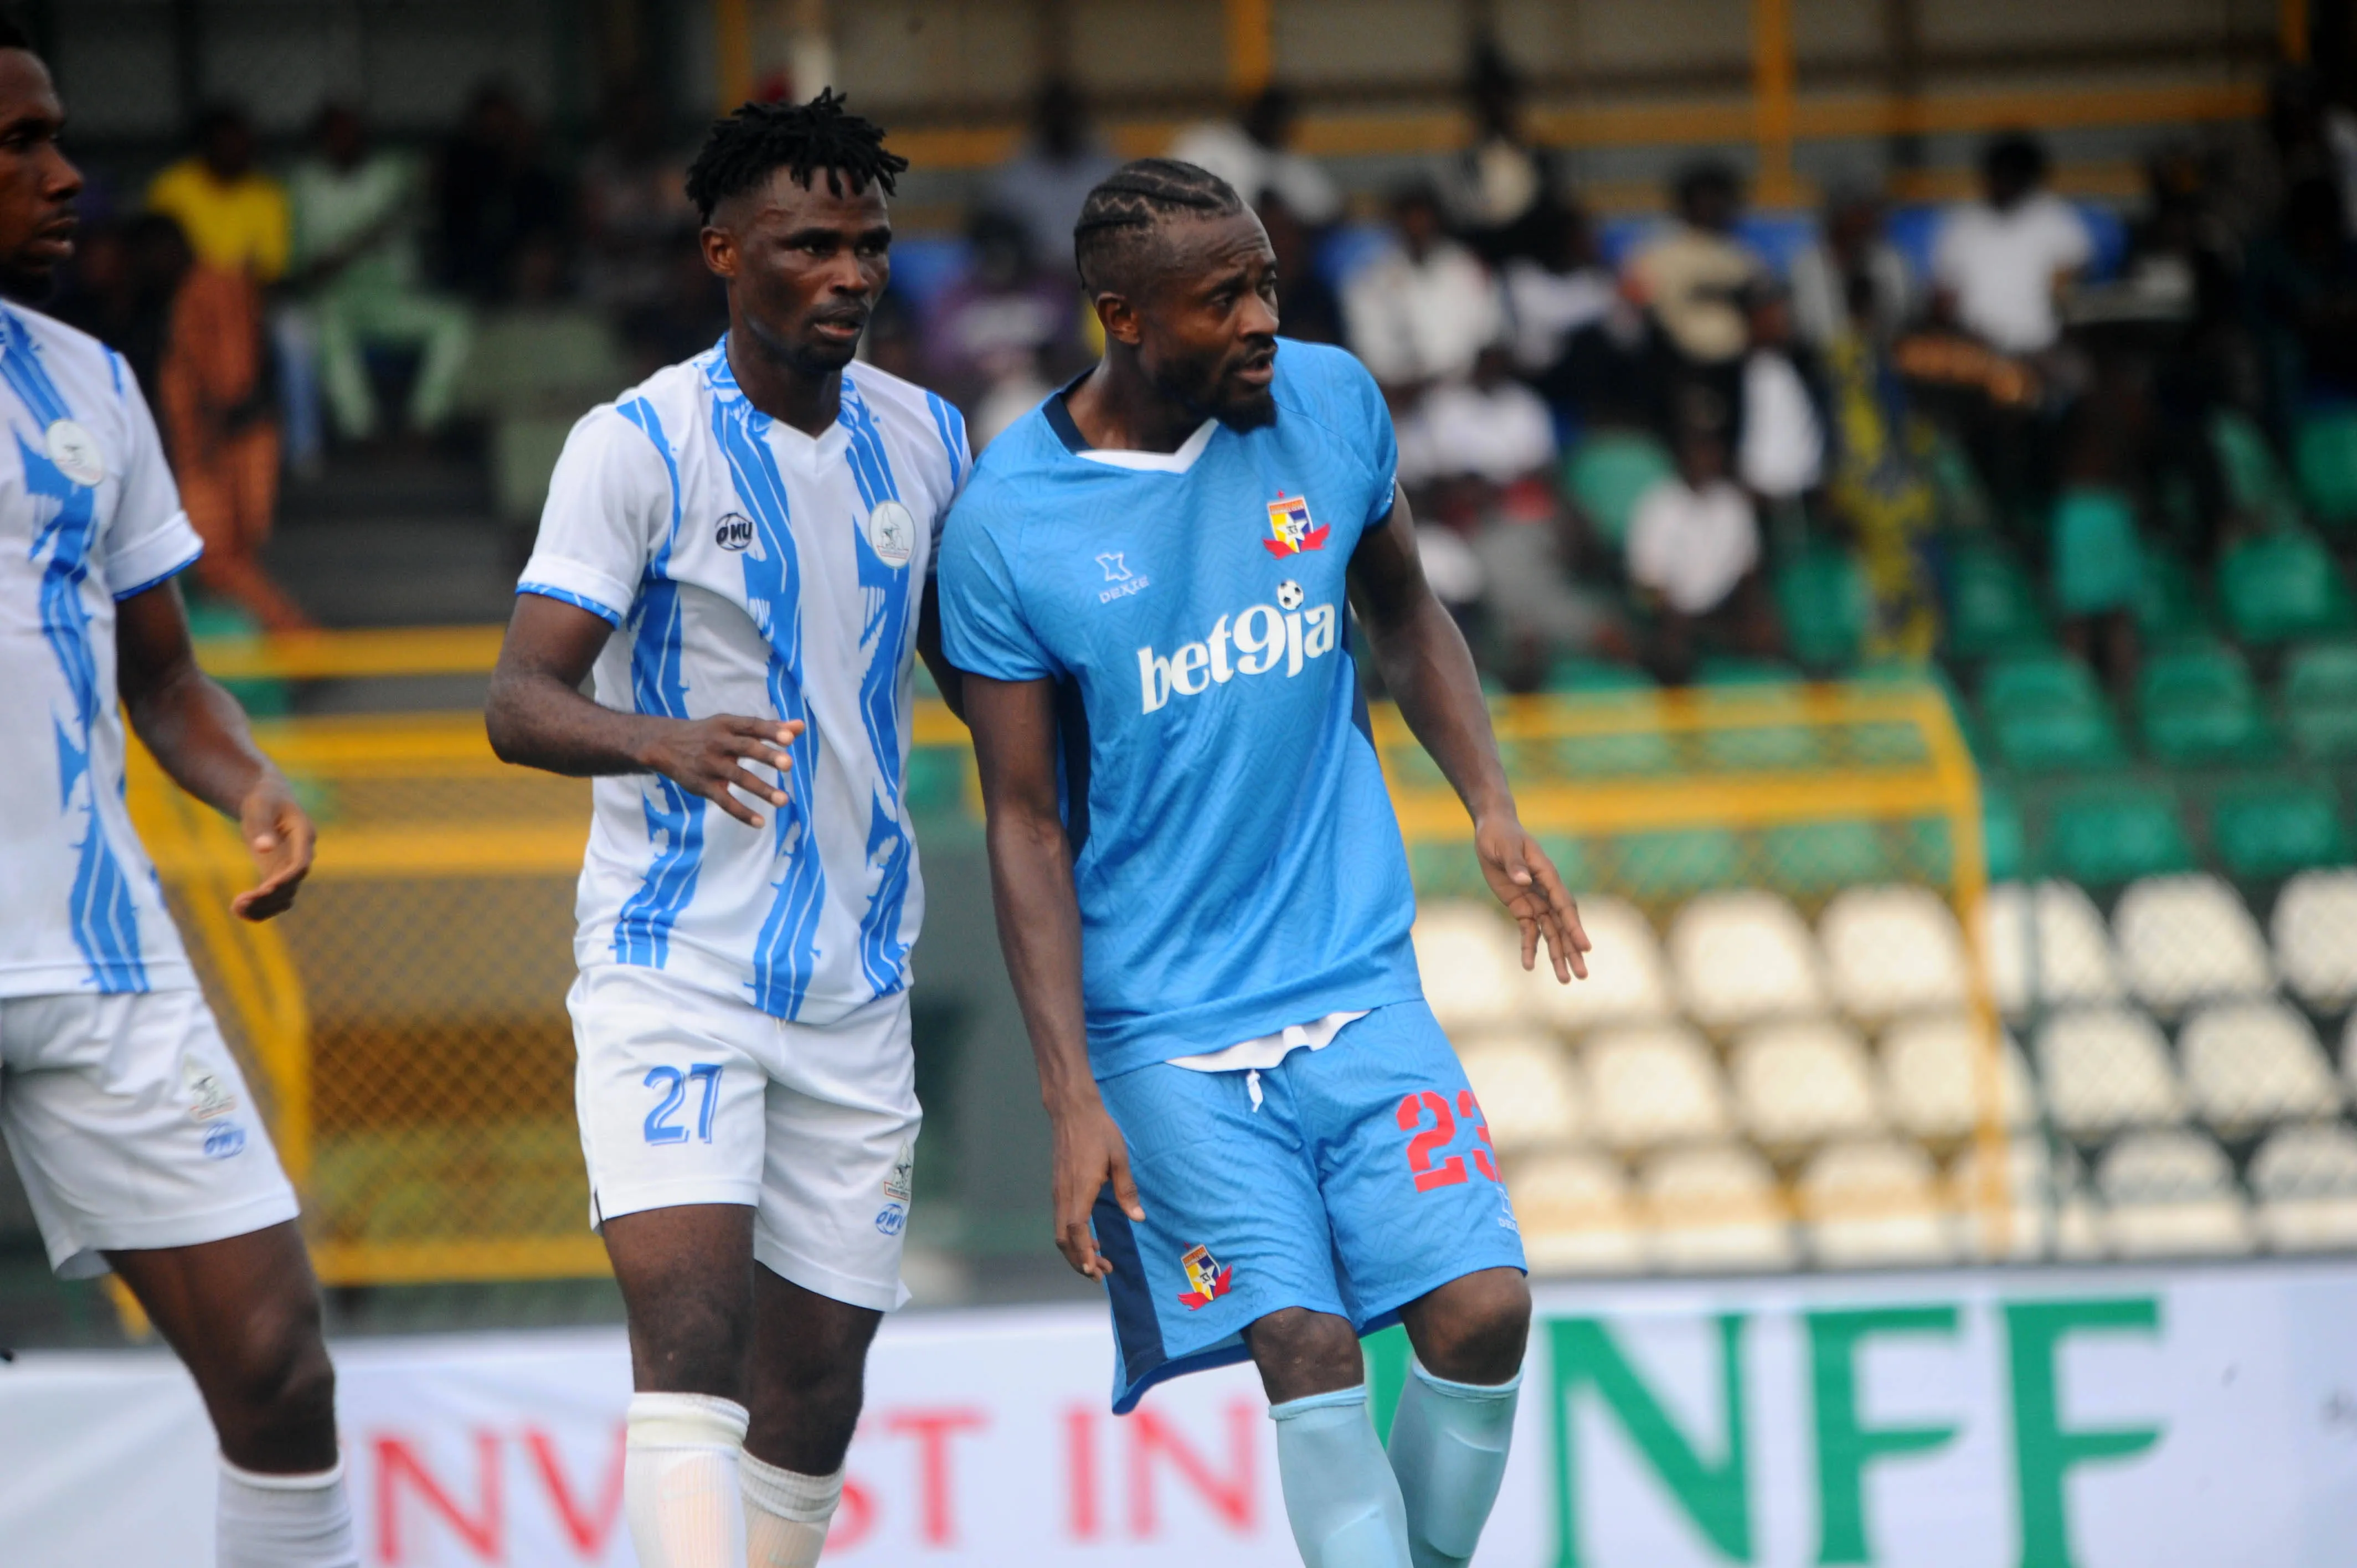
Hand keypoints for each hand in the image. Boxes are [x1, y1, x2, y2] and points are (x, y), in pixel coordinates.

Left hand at [231, 774, 313, 921]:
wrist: (268, 801)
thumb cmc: (264, 800)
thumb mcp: (260, 808)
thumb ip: (263, 827)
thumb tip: (264, 849)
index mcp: (303, 836)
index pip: (301, 864)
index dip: (286, 878)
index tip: (265, 889)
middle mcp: (301, 856)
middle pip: (292, 885)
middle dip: (268, 897)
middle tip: (240, 902)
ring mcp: (289, 867)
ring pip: (284, 897)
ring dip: (263, 907)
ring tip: (235, 909)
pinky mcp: (277, 875)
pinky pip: (273, 898)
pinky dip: (260, 908)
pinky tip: (239, 912)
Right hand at [639, 716, 804, 828]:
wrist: (663, 744)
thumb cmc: (709, 734)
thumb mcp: (732, 725)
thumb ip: (767, 727)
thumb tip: (800, 726)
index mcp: (727, 725)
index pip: (752, 726)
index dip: (770, 731)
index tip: (790, 737)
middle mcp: (718, 743)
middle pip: (745, 748)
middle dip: (766, 756)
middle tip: (788, 764)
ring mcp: (710, 765)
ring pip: (738, 777)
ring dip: (761, 789)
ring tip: (784, 801)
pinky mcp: (703, 786)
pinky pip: (723, 801)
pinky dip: (741, 813)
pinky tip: (760, 823)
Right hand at [1048, 1095, 1142, 1279]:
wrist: (1072, 1111)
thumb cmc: (1099, 1132)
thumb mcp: (1119, 1159)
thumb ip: (1127, 1190)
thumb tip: (1138, 1218)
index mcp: (1080, 1189)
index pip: (1076, 1230)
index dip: (1083, 1253)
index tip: (1093, 1270)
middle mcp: (1064, 1194)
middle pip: (1063, 1239)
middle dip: (1079, 1261)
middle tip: (1101, 1273)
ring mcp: (1058, 1192)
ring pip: (1060, 1232)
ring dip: (1076, 1251)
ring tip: (1097, 1261)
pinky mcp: (1058, 1188)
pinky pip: (1061, 1220)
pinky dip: (1072, 1237)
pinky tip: (1088, 1238)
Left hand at [1475, 815, 1589, 981]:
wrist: (1493, 832)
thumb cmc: (1501, 836)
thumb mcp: (1505, 847)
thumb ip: (1514, 864)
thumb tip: (1524, 880)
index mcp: (1548, 875)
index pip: (1564, 905)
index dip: (1575, 927)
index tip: (1585, 947)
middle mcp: (1547, 891)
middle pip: (1563, 925)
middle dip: (1572, 950)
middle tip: (1582, 975)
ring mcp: (1536, 901)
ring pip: (1551, 933)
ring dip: (1557, 955)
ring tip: (1566, 980)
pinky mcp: (1522, 907)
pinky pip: (1528, 931)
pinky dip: (1529, 948)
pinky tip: (1529, 967)